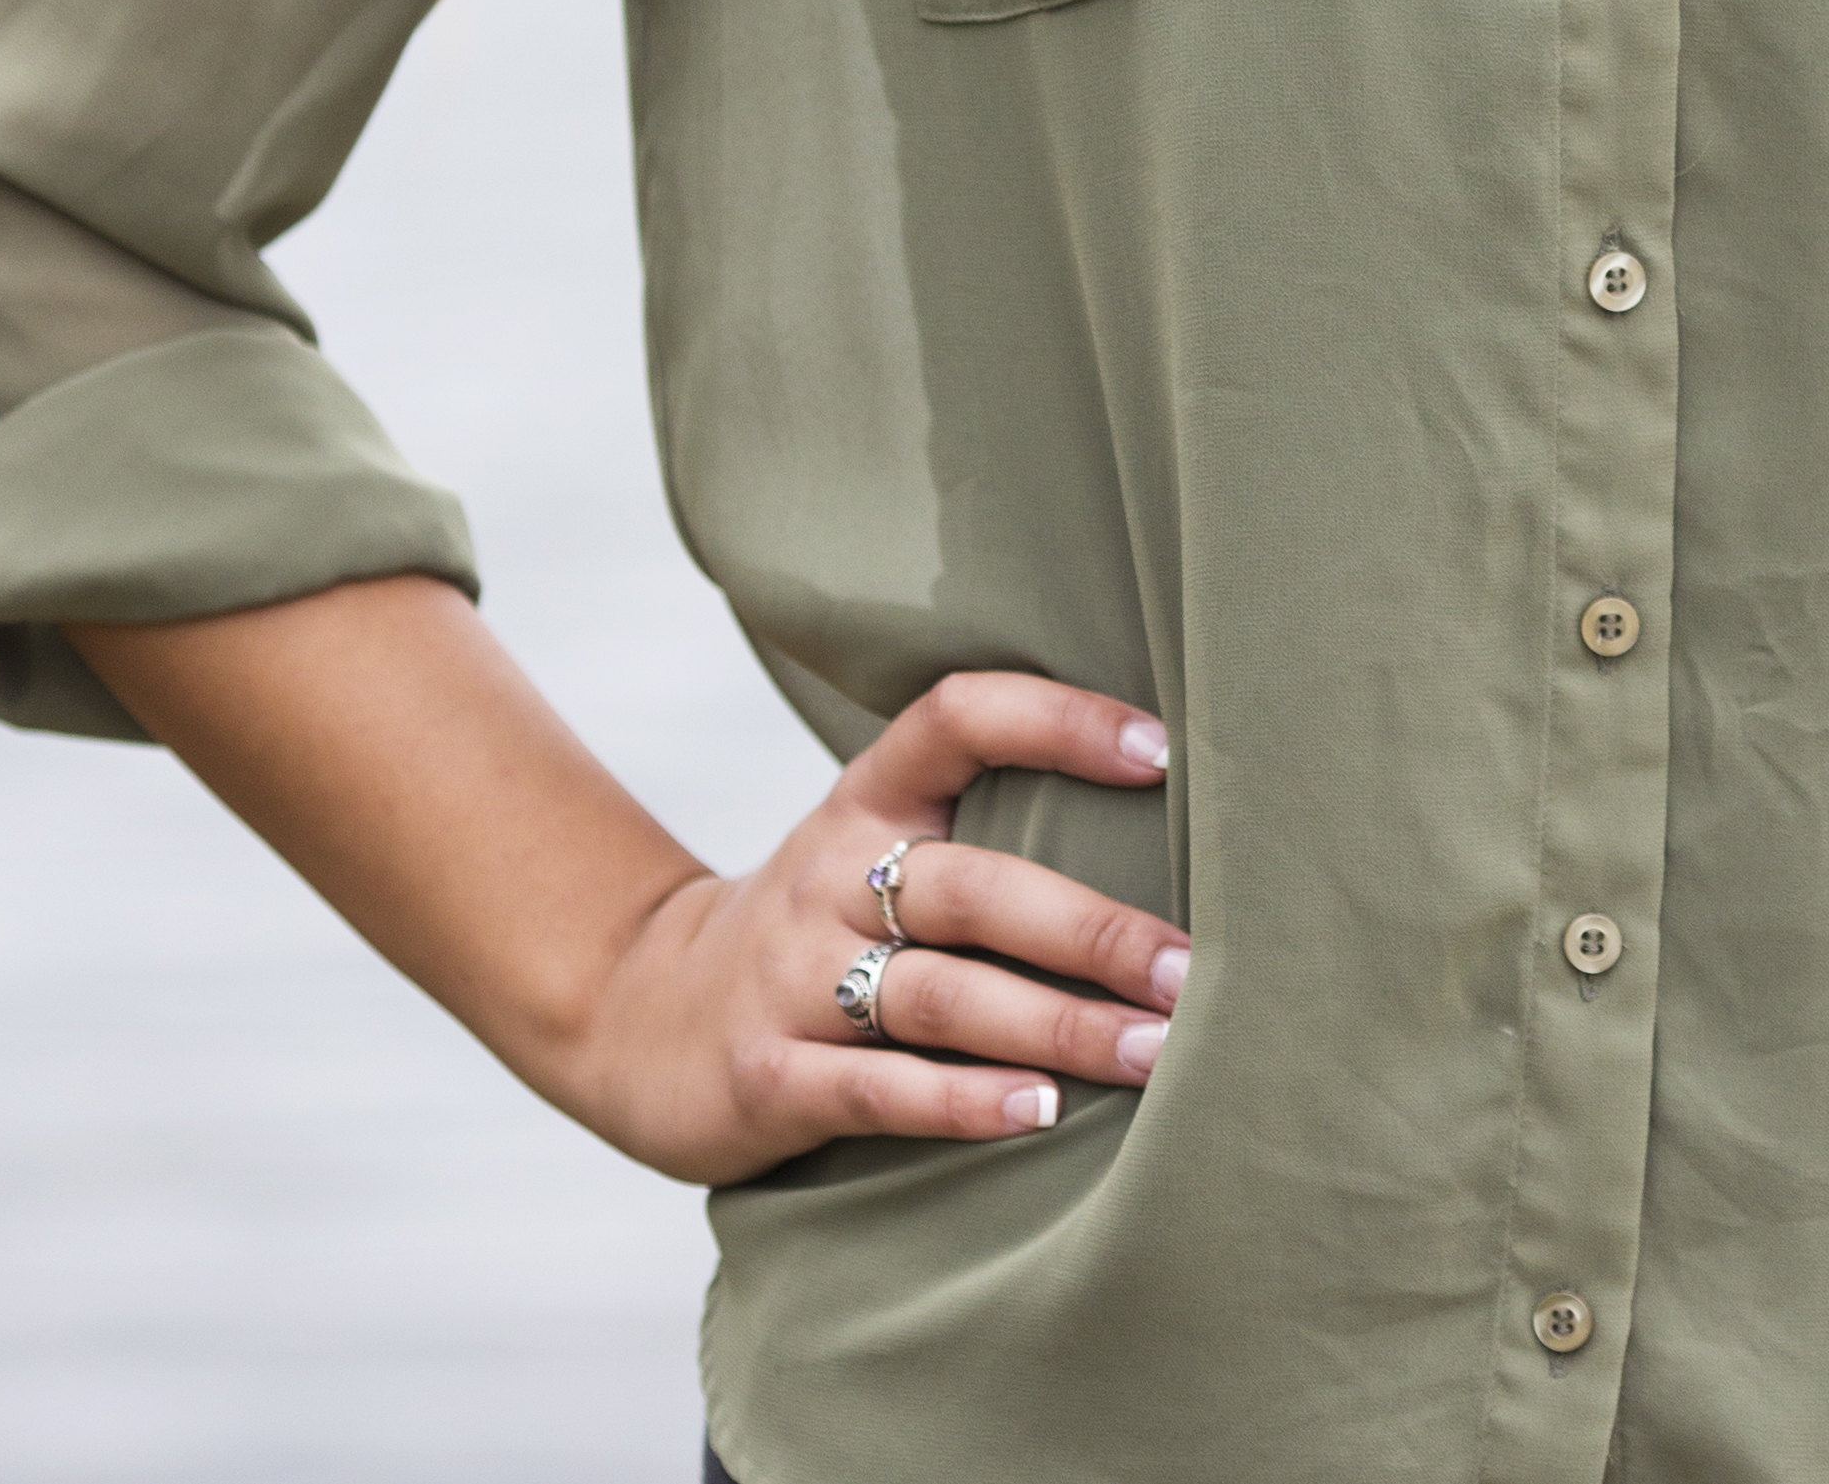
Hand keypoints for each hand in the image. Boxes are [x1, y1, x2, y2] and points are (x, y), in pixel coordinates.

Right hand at [566, 667, 1185, 1181]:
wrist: (637, 1015)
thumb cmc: (814, 930)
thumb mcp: (871, 851)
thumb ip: (982, 837)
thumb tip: (1166, 829)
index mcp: (866, 799)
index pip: (956, 718)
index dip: (1055, 719)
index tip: (1162, 749)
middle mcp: (830, 874)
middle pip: (974, 886)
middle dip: (1093, 930)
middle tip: (1191, 966)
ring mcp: (794, 977)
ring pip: (941, 994)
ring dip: (1058, 1025)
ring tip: (1157, 1052)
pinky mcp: (768, 1075)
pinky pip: (878, 1086)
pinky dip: (963, 1100)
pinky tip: (1041, 1112)